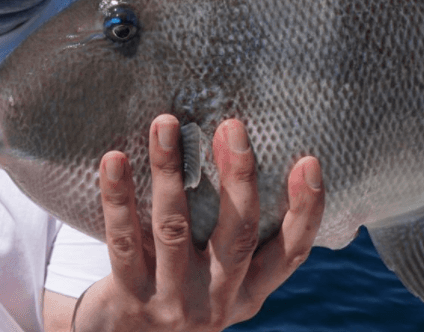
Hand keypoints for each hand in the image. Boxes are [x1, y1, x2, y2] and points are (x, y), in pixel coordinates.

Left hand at [76, 114, 324, 331]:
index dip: (305, 210)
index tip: (309, 162)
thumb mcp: (221, 276)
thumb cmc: (184, 289)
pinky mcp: (128, 297)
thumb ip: (236, 230)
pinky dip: (118, 197)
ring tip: (165, 124)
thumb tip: (241, 146)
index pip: (290, 252)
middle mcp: (217, 298)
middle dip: (238, 177)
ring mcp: (172, 300)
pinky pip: (124, 240)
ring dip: (169, 172)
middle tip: (232, 126)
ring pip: (173, 228)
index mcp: (249, 290)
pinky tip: (114, 159)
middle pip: (237, 235)